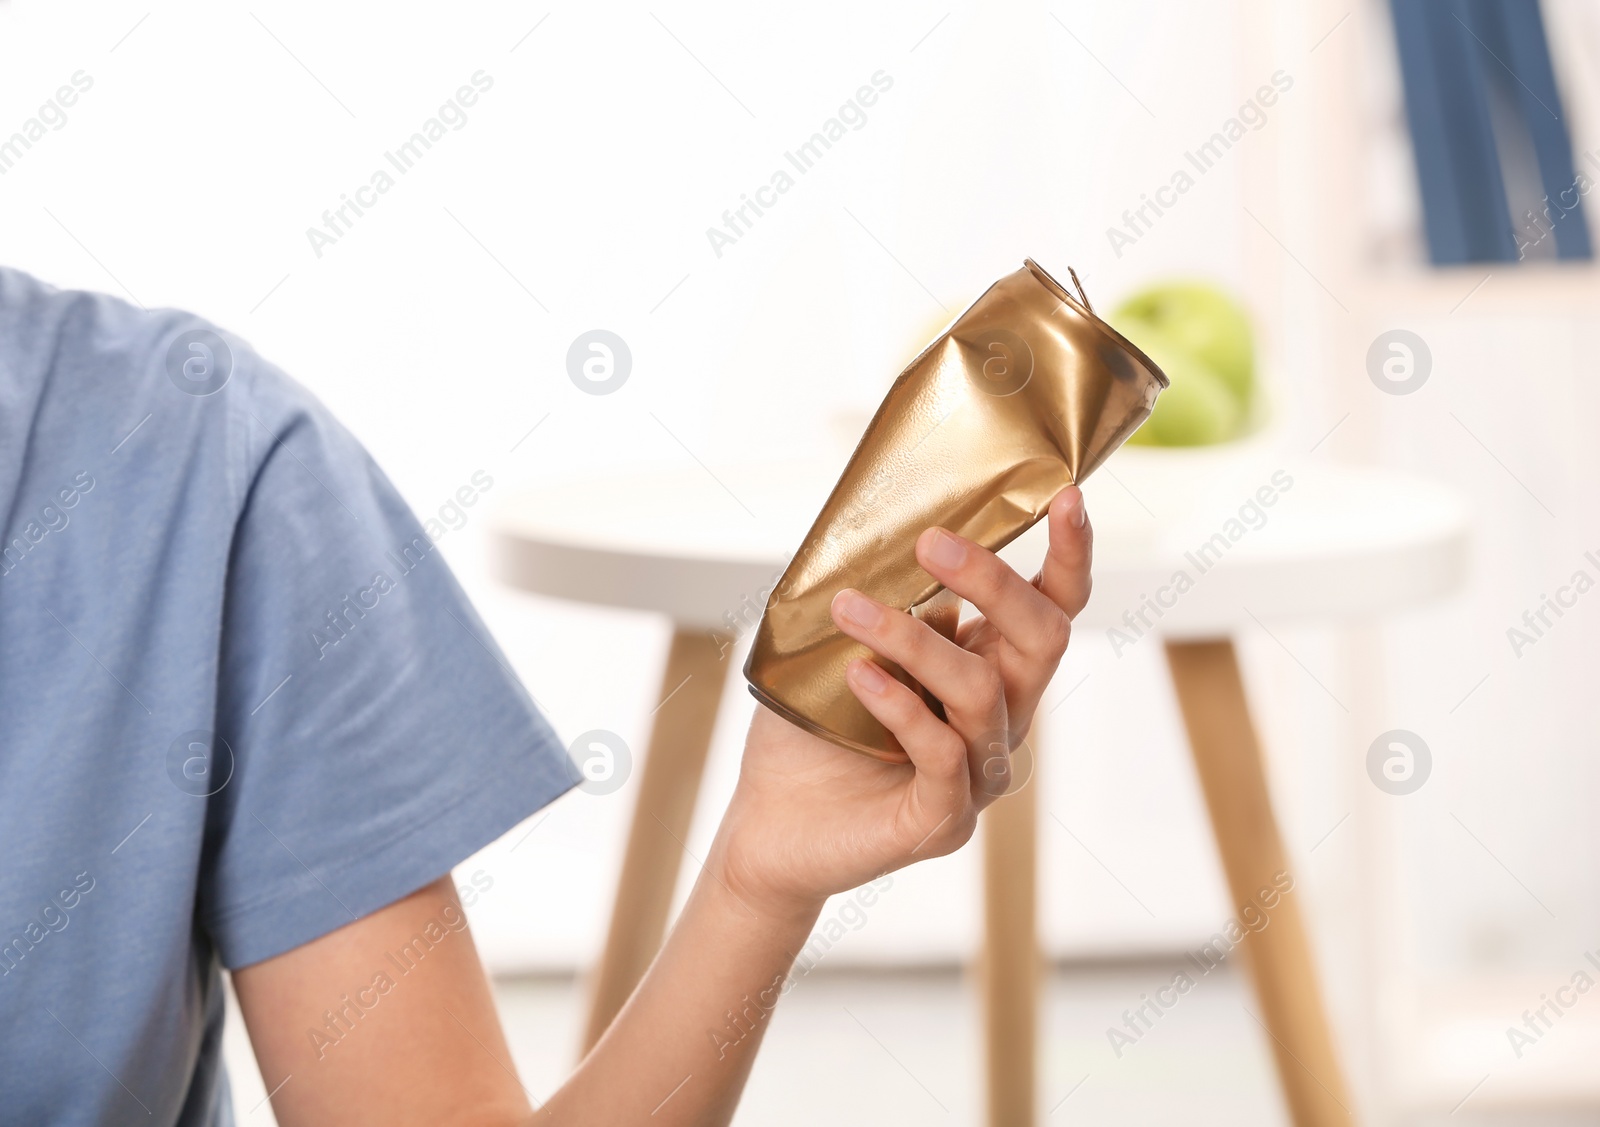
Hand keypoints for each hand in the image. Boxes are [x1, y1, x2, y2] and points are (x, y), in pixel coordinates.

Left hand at [711, 485, 1092, 918]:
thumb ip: (878, 595)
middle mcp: (1000, 720)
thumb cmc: (809, 730)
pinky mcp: (942, 820)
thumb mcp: (840, 646)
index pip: (1052, 609)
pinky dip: (901, 706)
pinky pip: (943, 755)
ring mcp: (978, 775)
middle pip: (1042, 640)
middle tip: (930, 543)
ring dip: (914, 638)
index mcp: (988, 670)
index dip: (1070, 556)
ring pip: (982, 691)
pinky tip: (859, 676)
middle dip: (994, 581)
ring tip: (849, 609)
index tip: (1064, 496)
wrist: (769, 828)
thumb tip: (882, 524)